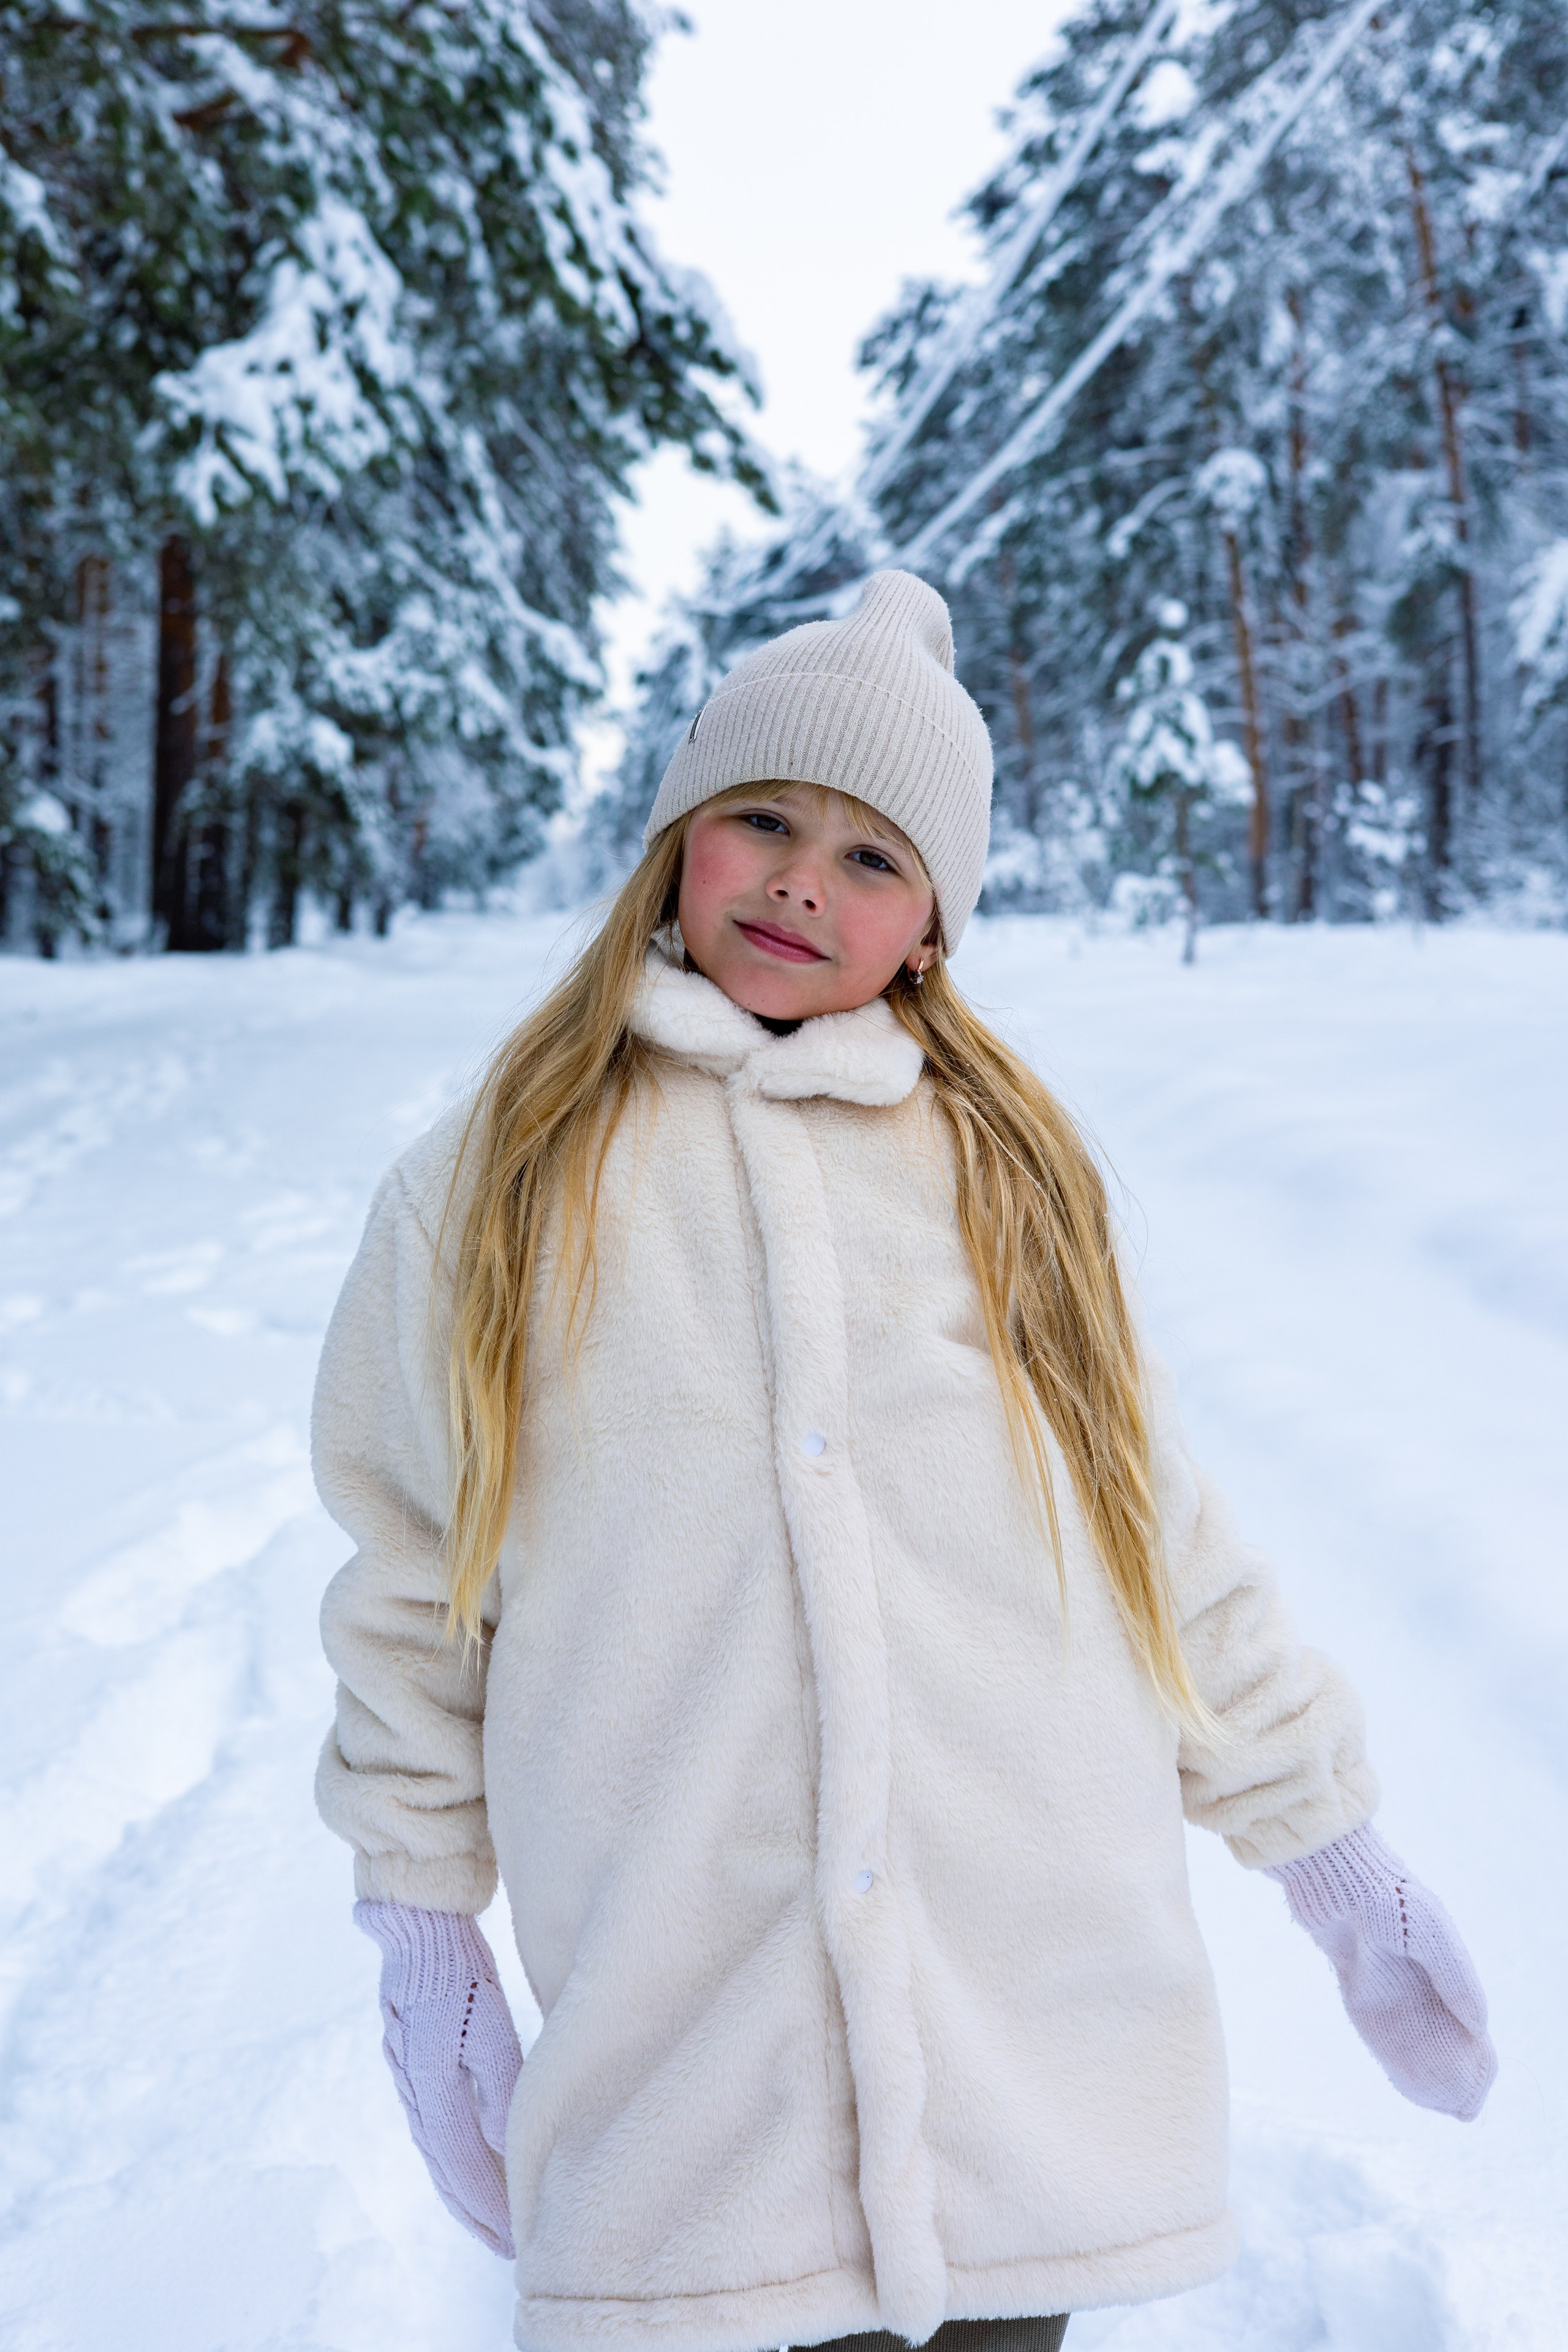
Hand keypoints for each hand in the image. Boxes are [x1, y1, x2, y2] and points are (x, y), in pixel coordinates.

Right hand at [355, 1900, 523, 2252]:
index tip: (515, 2242)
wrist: (417, 1921)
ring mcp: (407, 2074)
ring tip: (489, 2217)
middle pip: (444, 2168)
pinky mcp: (410, 2057)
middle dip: (474, 2210)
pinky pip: (432, 2123)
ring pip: (437, 2149)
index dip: (488, 2208)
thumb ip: (497, 2087)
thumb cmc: (459, 1966)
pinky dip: (451, 2153)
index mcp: (431, 2084)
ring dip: (462, 2186)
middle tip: (506, 2245)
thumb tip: (507, 2145)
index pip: (461, 2166)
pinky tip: (468, 2159)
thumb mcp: (487, 2023)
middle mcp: (414, 2088)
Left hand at [1266, 1821, 1496, 2120]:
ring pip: (1407, 2026)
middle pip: (1438, 2023)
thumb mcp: (1429, 1933)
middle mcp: (1415, 1964)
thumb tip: (1479, 2027)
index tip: (1481, 2082)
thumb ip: (1455, 1978)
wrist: (1326, 1868)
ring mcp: (1384, 1969)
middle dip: (1449, 2061)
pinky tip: (1396, 2070)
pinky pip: (1373, 2018)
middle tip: (1456, 2104)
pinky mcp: (1353, 1972)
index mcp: (1441, 1952)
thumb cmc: (1381, 1892)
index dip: (1475, 2047)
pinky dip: (1386, 2044)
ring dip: (1417, 2059)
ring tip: (1431, 2096)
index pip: (1466, 2010)